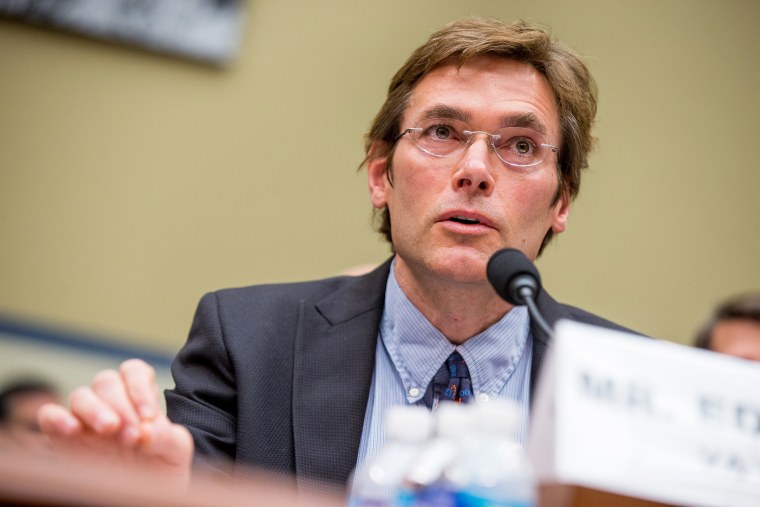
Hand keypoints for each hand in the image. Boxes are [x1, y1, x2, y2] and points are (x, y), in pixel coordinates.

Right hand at [37, 359, 193, 486]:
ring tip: (109, 430)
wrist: (141, 499)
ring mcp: (85, 421)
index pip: (135, 372)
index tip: (148, 418)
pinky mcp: (62, 439)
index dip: (141, 389)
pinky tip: (73, 430)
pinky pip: (49, 415)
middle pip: (107, 381)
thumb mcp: (175, 453)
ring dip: (96, 410)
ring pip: (81, 395)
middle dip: (121, 405)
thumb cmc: (159, 471)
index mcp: (138, 400)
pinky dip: (57, 417)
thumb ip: (170, 438)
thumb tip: (149, 430)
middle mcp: (110, 405)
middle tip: (131, 436)